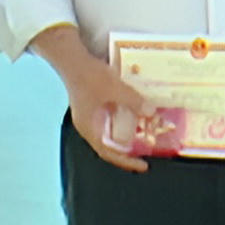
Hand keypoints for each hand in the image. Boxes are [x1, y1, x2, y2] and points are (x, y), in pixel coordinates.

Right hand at [46, 48, 158, 172]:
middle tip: (148, 152)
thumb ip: (132, 101)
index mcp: (89, 128)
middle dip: (129, 150)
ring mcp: (92, 115)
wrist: (73, 59)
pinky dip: (126, 121)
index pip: (108, 153)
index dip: (125, 162)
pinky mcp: (96, 105)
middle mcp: (90, 125)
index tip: (143, 165)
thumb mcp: (114, 89)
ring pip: (112, 132)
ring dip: (129, 135)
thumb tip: (151, 112)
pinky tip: (139, 116)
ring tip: (147, 137)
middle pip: (110, 145)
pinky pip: (113, 120)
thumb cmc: (89, 76)